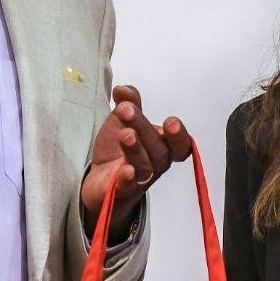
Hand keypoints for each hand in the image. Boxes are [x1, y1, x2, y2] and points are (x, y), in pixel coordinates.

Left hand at [81, 84, 194, 224]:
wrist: (99, 179)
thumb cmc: (119, 151)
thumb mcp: (123, 122)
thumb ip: (128, 103)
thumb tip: (123, 89)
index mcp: (162, 146)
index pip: (180, 145)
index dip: (179, 135)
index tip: (170, 122)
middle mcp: (155, 164)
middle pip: (158, 150)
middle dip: (143, 128)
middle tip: (126, 110)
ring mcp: (140, 179)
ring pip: (144, 166)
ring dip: (135, 148)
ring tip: (125, 134)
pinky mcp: (121, 190)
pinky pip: (129, 187)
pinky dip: (128, 179)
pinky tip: (125, 170)